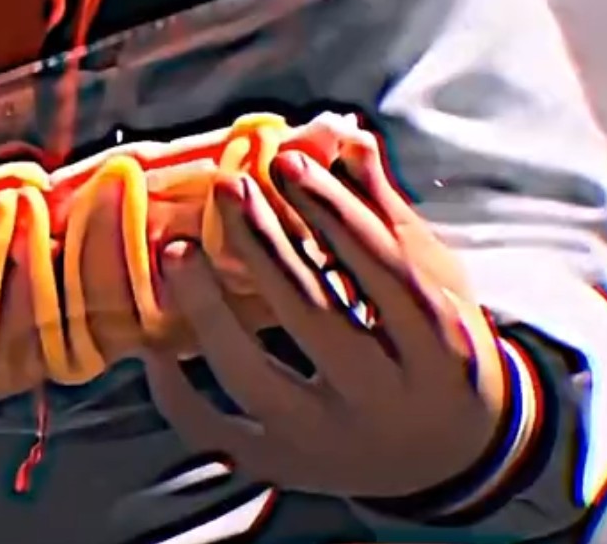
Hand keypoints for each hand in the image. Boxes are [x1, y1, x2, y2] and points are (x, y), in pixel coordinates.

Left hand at [143, 132, 513, 503]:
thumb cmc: (440, 346)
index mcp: (440, 350)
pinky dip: (177, 393)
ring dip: (209, 311)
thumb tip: (346, 135)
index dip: (332, 209)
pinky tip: (154, 343)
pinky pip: (218, 435)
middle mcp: (387, 403)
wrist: (453, 453)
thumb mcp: (434, 281)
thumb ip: (385, 212)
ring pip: (257, 378)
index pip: (382, 270)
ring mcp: (333, 444)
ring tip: (177, 249)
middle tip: (228, 186)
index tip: (286, 158)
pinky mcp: (287, 470)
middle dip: (264, 245)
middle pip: (315, 317)